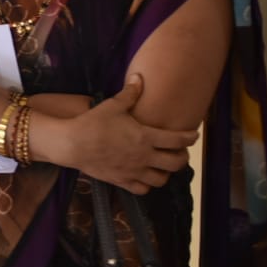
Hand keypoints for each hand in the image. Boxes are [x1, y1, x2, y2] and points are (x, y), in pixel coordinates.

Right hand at [55, 75, 197, 194]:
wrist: (72, 144)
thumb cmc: (93, 123)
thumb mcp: (113, 105)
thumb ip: (130, 93)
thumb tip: (139, 77)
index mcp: (146, 137)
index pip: (178, 140)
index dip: (190, 138)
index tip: (193, 135)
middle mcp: (144, 157)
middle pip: (176, 164)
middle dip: (182, 158)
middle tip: (179, 152)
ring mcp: (134, 171)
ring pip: (162, 179)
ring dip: (165, 173)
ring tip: (162, 165)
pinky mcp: (122, 181)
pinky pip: (143, 189)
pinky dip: (147, 184)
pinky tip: (143, 176)